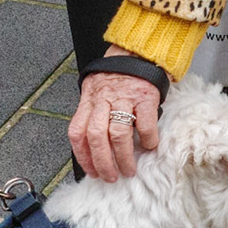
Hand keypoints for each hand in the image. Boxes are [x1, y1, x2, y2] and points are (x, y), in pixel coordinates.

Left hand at [68, 47, 161, 182]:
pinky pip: (145, 123)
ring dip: (124, 157)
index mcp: (88, 100)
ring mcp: (124, 97)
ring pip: (118, 133)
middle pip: (96, 136)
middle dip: (103, 162)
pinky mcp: (145, 96)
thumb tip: (92, 147)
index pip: (77, 132)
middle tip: (111, 177)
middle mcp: (103, 99)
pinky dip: (148, 139)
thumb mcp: (96, 90)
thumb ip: (92, 113)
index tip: (91, 171)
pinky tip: (149, 146)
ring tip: (129, 169)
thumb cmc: (117, 75)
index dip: (82, 156)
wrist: (138, 50)